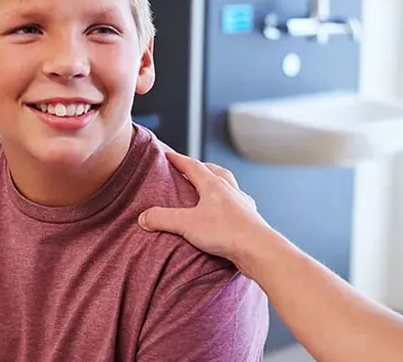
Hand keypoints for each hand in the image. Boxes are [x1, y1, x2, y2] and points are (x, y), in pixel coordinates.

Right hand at [138, 150, 270, 270]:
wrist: (258, 248)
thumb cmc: (226, 232)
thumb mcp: (187, 224)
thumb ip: (163, 219)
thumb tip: (144, 217)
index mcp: (213, 184)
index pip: (192, 165)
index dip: (178, 159)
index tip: (167, 154)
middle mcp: (229, 189)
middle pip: (213, 171)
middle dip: (200, 168)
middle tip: (189, 169)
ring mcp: (241, 202)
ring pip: (228, 185)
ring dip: (217, 183)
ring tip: (208, 189)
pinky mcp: (249, 217)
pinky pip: (238, 203)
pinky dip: (229, 203)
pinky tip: (227, 211)